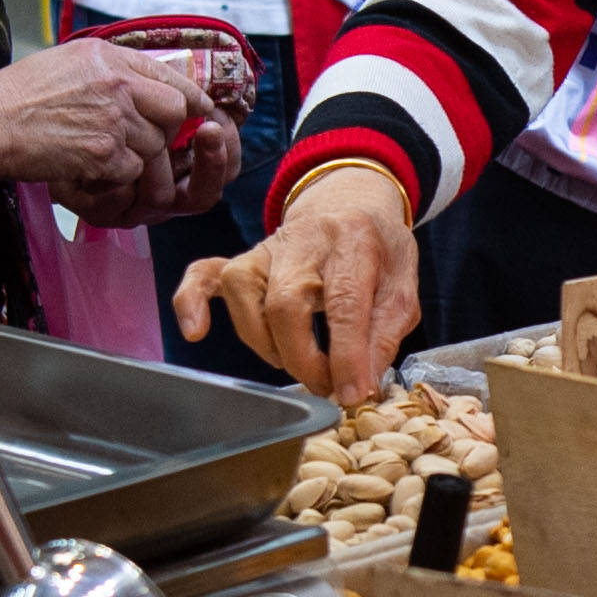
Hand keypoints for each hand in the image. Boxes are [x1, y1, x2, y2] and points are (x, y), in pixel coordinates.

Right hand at [0, 38, 211, 223]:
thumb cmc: (16, 95)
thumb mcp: (66, 61)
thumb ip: (108, 68)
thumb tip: (143, 83)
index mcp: (107, 56)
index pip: (171, 74)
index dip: (188, 98)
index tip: (194, 110)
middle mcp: (117, 83)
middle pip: (174, 111)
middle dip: (166, 130)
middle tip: (145, 139)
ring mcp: (113, 119)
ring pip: (154, 145)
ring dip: (135, 156)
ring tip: (103, 154)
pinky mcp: (103, 154)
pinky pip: (131, 170)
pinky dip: (115, 176)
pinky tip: (89, 168)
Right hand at [176, 164, 417, 407]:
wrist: (350, 203)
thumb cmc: (378, 250)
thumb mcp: (404, 286)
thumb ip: (386, 334)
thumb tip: (363, 384)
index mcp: (353, 241)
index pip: (343, 303)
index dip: (346, 355)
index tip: (351, 393)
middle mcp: (304, 241)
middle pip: (285, 303)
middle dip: (304, 358)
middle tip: (327, 385)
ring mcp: (267, 249)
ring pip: (245, 296)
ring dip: (266, 343)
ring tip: (295, 362)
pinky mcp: (244, 259)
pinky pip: (206, 275)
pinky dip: (192, 301)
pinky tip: (196, 330)